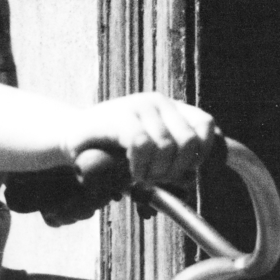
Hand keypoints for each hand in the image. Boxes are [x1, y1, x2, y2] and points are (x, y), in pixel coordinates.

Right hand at [60, 95, 219, 186]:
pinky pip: (142, 144)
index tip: (183, 170)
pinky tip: (131, 171)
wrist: (73, 138)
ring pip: (167, 145)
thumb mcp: (149, 152)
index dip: (201, 152)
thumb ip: (173, 158)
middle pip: (189, 140)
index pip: (205, 124)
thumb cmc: (113, 150)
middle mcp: (158, 101)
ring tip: (140, 175)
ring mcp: (139, 105)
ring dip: (155, 171)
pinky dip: (140, 165)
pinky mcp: (120, 116)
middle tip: (156, 178)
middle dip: (176, 168)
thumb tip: (194, 177)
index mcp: (170, 108)